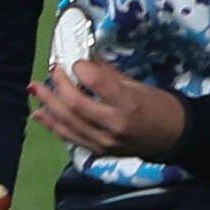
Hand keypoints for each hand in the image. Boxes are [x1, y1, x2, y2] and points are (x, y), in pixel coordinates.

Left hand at [29, 59, 189, 157]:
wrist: (173, 138)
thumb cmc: (160, 107)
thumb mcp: (140, 86)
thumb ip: (110, 75)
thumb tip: (86, 59)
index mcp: (130, 104)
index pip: (99, 84)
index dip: (82, 69)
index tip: (76, 61)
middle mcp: (114, 125)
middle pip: (76, 104)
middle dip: (59, 85)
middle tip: (54, 70)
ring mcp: (103, 141)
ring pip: (67, 122)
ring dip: (48, 103)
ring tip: (36, 88)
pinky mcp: (97, 150)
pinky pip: (68, 136)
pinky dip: (51, 123)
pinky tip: (40, 112)